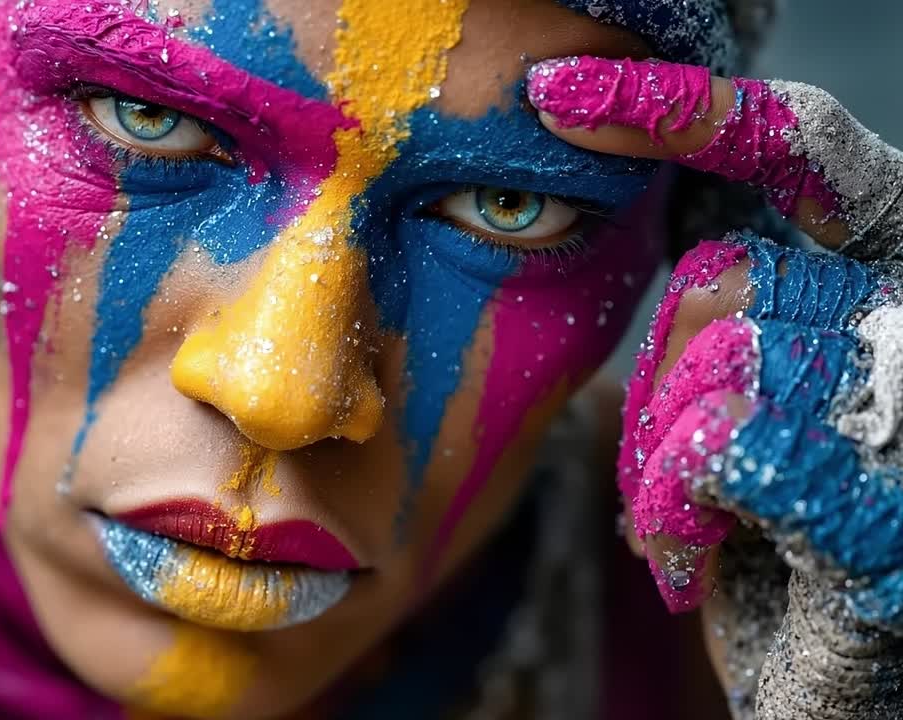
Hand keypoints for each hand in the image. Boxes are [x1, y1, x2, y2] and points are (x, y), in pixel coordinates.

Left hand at [528, 57, 902, 718]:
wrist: (839, 681)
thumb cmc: (772, 534)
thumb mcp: (728, 407)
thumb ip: (713, 316)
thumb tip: (617, 215)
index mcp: (877, 286)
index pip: (798, 155)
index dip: (688, 112)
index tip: (555, 96)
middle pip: (732, 280)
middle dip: (665, 374)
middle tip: (670, 464)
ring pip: (725, 365)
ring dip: (660, 457)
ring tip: (678, 524)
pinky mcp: (884, 528)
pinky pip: (739, 455)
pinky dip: (683, 502)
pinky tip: (692, 550)